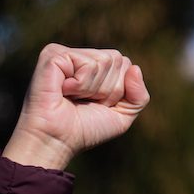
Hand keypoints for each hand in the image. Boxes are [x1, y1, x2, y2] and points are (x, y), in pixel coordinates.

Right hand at [2, 44, 150, 169]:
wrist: (56, 140)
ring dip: (93, 88)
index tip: (97, 104)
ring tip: (72, 97)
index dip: (118, 91)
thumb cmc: (84, 129)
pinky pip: (88, 64)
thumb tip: (135, 68)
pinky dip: (81, 85)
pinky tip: (63, 91)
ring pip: (105, 61)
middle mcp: (81, 57)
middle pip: (117, 60)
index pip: (126, 65)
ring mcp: (66, 53)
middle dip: (108, 89)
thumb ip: (139, 96)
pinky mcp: (54, 55)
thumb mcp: (122, 116)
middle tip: (84, 101)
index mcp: (95, 66)